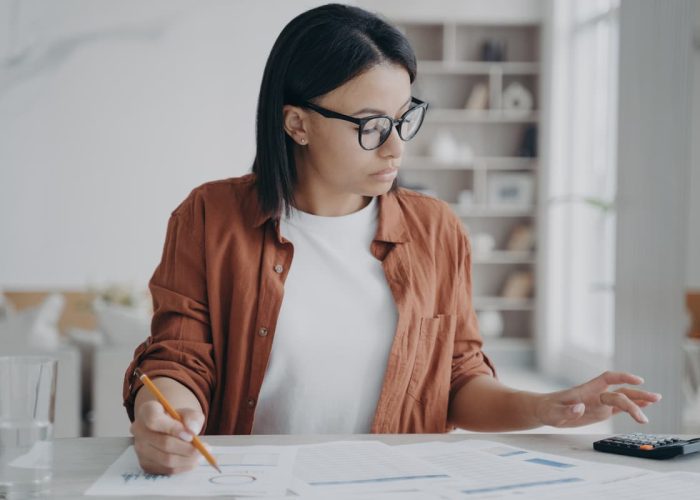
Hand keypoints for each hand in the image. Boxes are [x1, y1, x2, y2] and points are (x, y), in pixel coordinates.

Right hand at [130, 400, 205, 474]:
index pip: (154, 420)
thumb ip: (192, 418)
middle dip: (187, 448)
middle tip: (204, 448)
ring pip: (166, 459)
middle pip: (163, 443)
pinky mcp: (145, 463)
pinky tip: (192, 461)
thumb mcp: (188, 413)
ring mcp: (140, 449)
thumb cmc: (178, 419)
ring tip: (201, 455)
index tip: (190, 435)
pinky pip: (166, 469)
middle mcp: (139, 430)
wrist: (167, 428)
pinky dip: (182, 467)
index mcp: (147, 411)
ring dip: (187, 459)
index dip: (173, 428)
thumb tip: (192, 430)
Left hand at [534, 371, 661, 427]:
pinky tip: (644, 408)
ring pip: (622, 399)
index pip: (607, 379)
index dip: (622, 377)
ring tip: (656, 400)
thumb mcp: (553, 412)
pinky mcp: (600, 412)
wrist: (545, 411)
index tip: (637, 380)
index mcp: (586, 390)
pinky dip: (632, 408)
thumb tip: (580, 408)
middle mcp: (596, 395)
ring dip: (638, 400)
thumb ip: (566, 410)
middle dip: (637, 395)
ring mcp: (599, 403)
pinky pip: (619, 409)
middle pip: (619, 392)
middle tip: (654, 399)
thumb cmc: (547, 409)